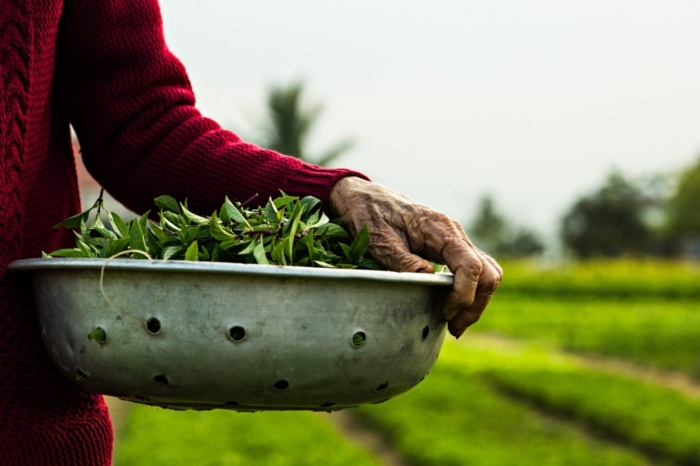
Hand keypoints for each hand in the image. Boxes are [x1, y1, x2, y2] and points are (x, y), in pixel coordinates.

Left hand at [329, 177, 502, 337]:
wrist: (365, 198)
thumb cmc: (369, 216)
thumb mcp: (379, 240)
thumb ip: (403, 261)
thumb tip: (428, 279)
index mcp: (439, 228)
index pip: (470, 265)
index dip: (463, 295)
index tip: (443, 313)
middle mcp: (454, 232)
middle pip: (487, 272)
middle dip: (474, 303)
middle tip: (453, 327)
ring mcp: (455, 239)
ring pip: (487, 272)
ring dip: (476, 300)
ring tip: (455, 322)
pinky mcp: (450, 247)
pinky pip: (473, 270)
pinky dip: (471, 291)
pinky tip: (452, 307)